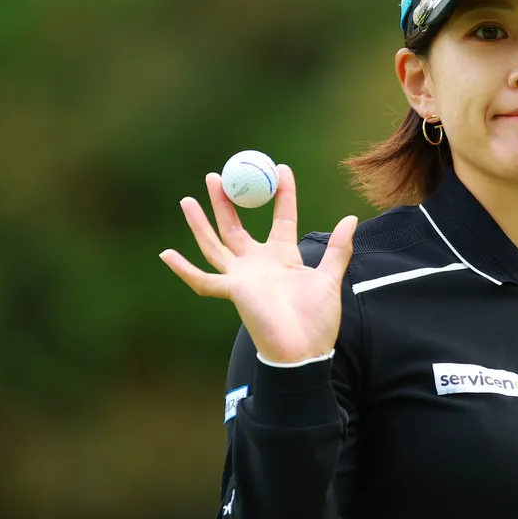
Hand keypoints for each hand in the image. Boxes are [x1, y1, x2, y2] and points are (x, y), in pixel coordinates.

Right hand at [159, 164, 357, 363]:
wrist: (305, 350)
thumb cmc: (317, 320)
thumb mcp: (330, 277)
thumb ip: (338, 248)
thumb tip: (351, 218)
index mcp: (282, 257)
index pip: (281, 218)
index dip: (282, 194)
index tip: (280, 168)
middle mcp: (258, 264)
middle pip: (236, 226)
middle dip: (226, 201)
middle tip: (218, 174)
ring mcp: (242, 277)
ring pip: (215, 244)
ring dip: (201, 223)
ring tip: (188, 199)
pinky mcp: (233, 291)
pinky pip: (203, 280)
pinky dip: (184, 269)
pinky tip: (166, 254)